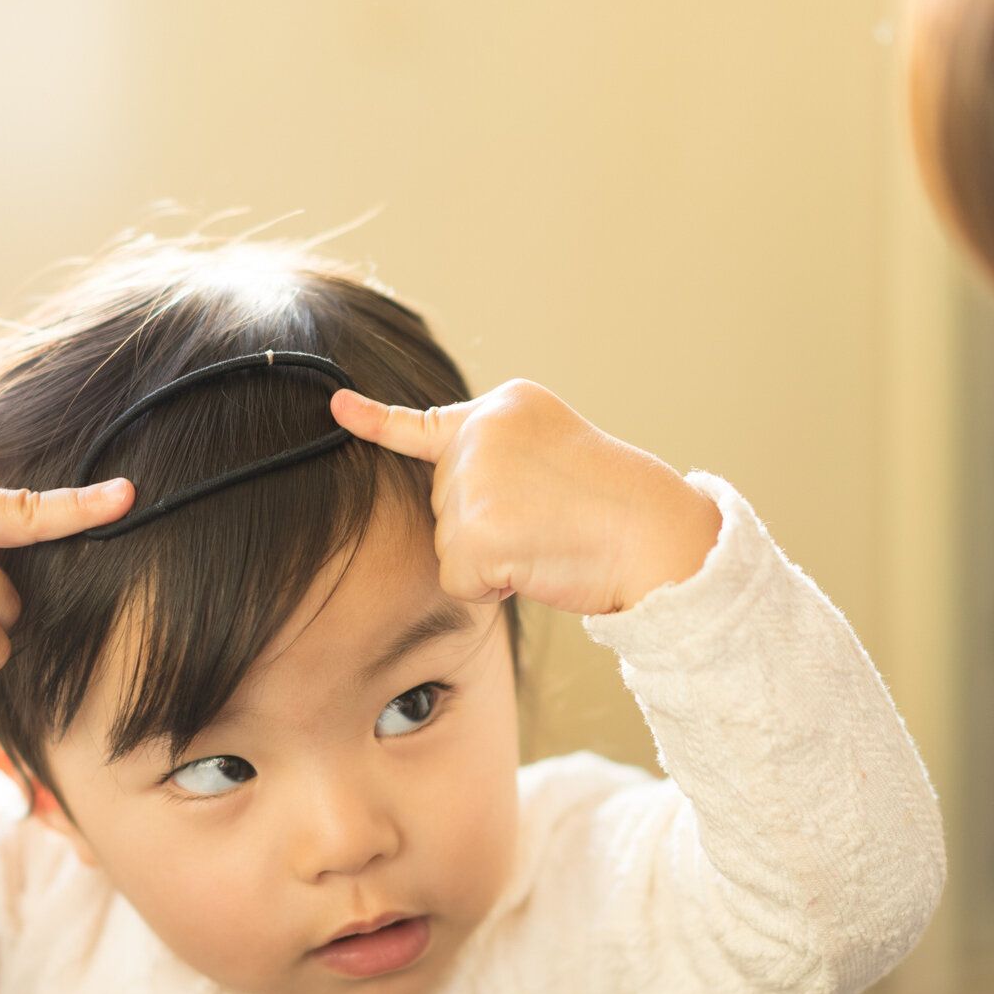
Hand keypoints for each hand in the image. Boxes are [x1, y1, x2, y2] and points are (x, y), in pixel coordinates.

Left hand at [330, 379, 720, 616]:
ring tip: (549, 539)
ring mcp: (474, 478)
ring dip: (491, 559)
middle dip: (486, 528)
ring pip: (448, 545)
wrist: (656, 535)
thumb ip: (499, 461)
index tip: (337, 406)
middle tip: (550, 522)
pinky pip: (459, 581)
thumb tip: (455, 505)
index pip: (425, 424)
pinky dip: (492, 588)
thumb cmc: (618, 509)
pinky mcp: (473, 530)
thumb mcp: (554, 453)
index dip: (375, 421)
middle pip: (443, 504)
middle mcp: (482, 432)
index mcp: (505, 406)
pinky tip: (536, 562)